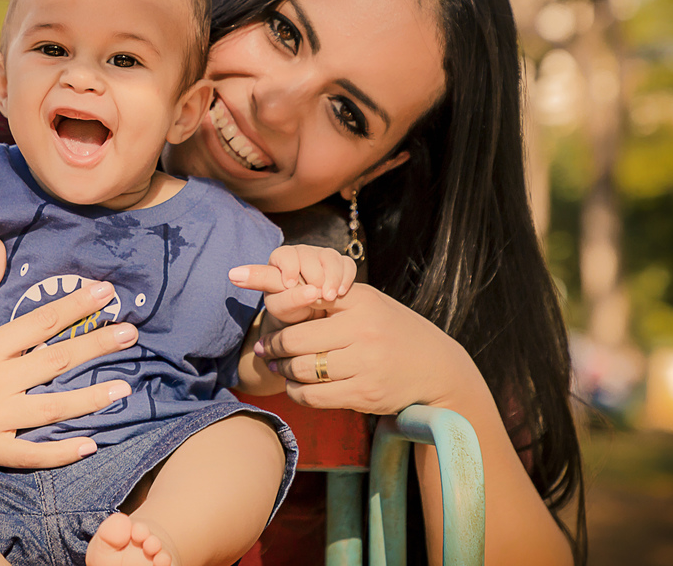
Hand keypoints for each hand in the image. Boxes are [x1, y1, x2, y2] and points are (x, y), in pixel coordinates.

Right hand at [0, 239, 137, 467]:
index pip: (41, 322)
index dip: (77, 305)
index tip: (107, 293)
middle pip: (56, 360)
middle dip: (96, 344)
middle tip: (130, 333)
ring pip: (51, 407)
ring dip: (89, 398)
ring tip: (123, 388)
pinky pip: (30, 454)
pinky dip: (60, 451)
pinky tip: (90, 443)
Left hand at [230, 244, 356, 324]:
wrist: (313, 321)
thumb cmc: (290, 311)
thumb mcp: (279, 305)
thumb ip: (270, 291)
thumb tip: (233, 274)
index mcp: (280, 260)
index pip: (283, 255)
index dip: (288, 267)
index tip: (290, 283)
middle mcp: (300, 254)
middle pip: (308, 254)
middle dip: (312, 275)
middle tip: (315, 295)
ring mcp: (322, 257)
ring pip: (329, 256)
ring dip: (330, 277)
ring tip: (328, 297)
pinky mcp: (341, 264)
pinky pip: (346, 263)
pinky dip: (345, 277)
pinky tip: (341, 292)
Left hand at [253, 282, 473, 415]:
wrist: (435, 367)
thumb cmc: (390, 330)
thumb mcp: (366, 304)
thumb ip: (329, 299)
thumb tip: (277, 294)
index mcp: (360, 301)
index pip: (304, 295)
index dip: (269, 289)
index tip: (237, 276)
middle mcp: (363, 330)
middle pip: (296, 339)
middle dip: (274, 346)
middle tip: (265, 350)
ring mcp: (365, 363)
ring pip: (303, 369)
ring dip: (284, 371)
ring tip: (278, 367)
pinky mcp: (365, 394)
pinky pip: (315, 396)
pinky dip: (297, 393)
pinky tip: (295, 387)